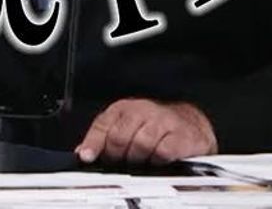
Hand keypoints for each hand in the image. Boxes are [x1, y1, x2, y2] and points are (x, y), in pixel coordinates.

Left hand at [75, 98, 217, 165]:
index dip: (93, 143)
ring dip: (138, 158)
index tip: (87, 157)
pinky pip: (163, 151)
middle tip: (120, 162)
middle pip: (120, 136)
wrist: (189, 123)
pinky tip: (157, 160)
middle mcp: (143, 110)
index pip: (103, 124)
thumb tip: (82, 154)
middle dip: (116, 154)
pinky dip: (157, 159)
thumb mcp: (126, 126)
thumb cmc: (154, 126)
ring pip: (141, 144)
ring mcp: (163, 121)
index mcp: (125, 108)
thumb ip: (103, 139)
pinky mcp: (181, 135)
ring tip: (141, 160)